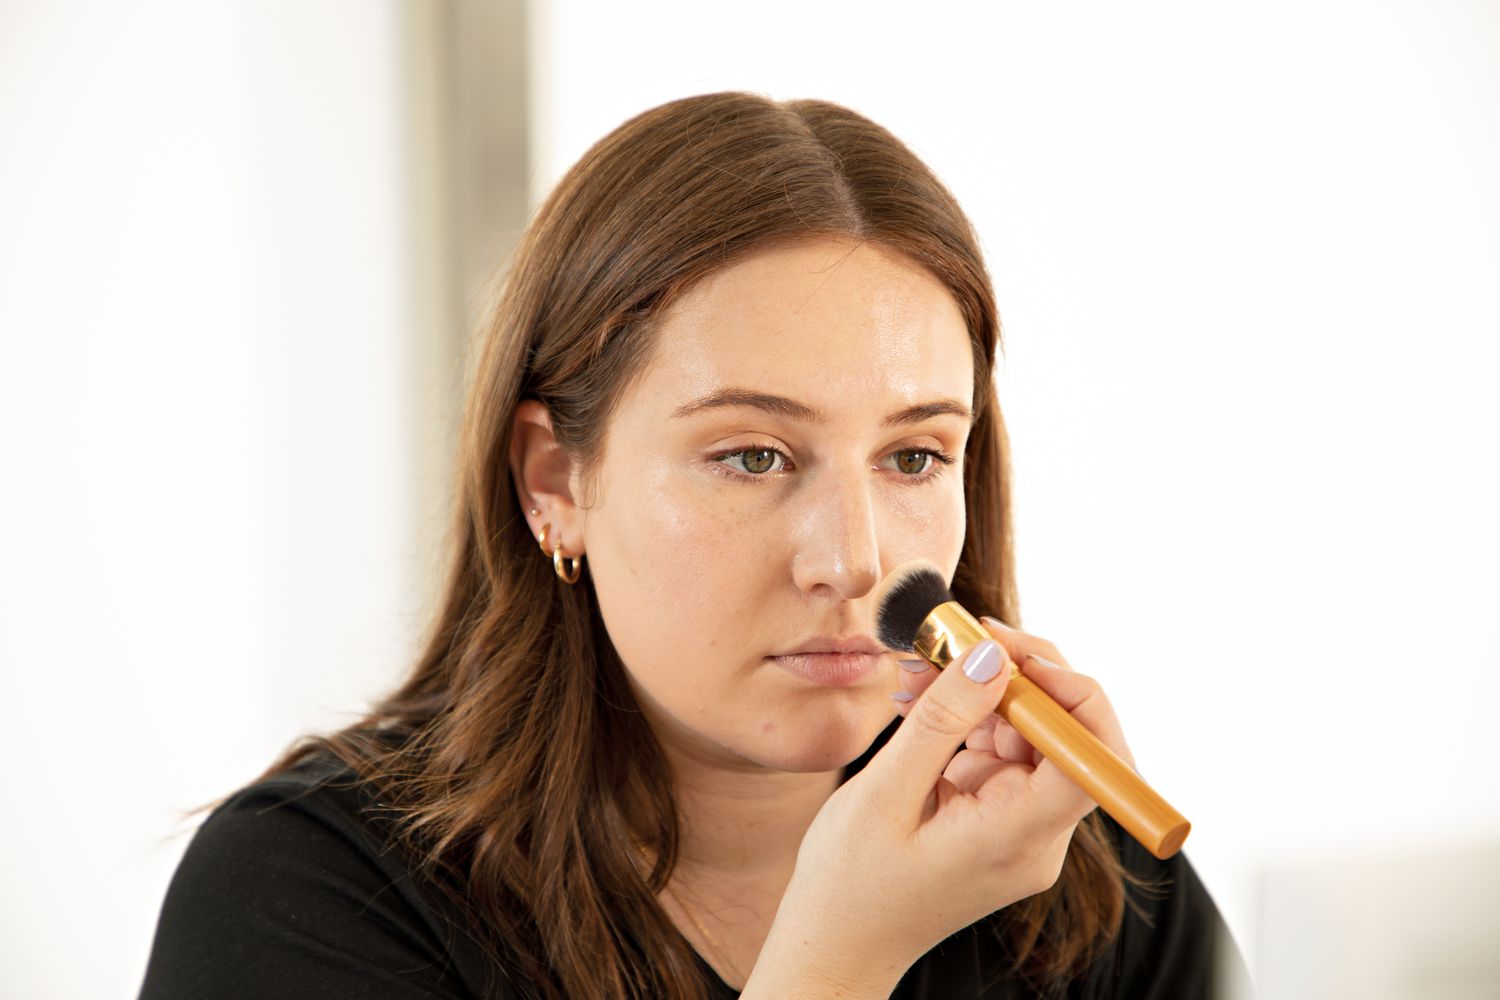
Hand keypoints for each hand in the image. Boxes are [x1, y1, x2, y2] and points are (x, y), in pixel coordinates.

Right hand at [751, 618, 1134, 993]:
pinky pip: (1002, 752)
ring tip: (917, 674)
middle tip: (955, 644)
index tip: (1005, 651)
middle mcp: (1036, 837)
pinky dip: (966, 720)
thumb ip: (942, 722)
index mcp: (1017, 839)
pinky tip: (920, 704)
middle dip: (1015, 678)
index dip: (1067, 692)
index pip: (1089, 759)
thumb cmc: (851, 884)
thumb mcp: (885, 794)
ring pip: (1031, 735)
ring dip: (982, 694)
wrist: (836, 943)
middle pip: (1067, 737)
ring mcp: (1021, 829)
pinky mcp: (1000, 819)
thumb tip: (991, 657)